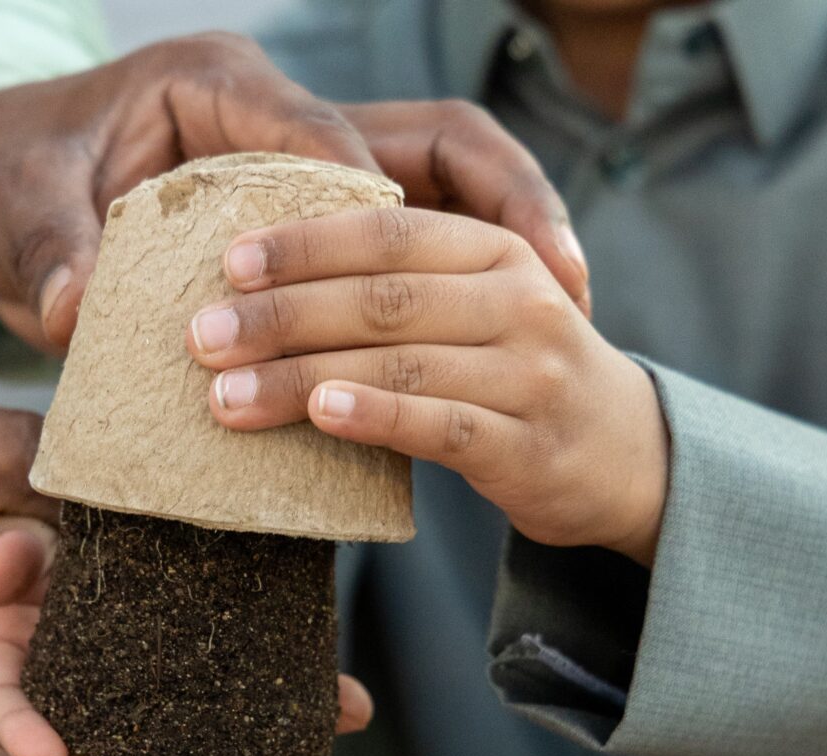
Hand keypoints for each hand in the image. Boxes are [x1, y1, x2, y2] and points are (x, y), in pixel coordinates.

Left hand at [0, 33, 588, 354]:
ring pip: (434, 191)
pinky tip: (508, 328)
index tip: (426, 281)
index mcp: (215, 80)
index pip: (326, 135)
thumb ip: (47, 249)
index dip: (381, 216)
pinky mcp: (303, 218)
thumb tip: (72, 311)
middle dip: (502, 209)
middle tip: (559, 284)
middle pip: (425, 144)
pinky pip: (407, 243)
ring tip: (567, 307)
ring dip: (494, 250)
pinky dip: (457, 284)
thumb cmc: (0, 171)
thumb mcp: (11, 202)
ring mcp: (300, 163)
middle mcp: (274, 113)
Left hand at [186, 209, 668, 565]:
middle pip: (383, 296)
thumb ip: (398, 289)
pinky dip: (377, 417)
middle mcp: (519, 300)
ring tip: (226, 395)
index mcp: (496, 250)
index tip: (229, 262)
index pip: (389, 231)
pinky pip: (443, 426)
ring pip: (402, 363)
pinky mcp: (529, 446)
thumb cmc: (515, 374)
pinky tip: (320, 415)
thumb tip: (262, 292)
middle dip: (283, 313)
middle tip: (202, 334)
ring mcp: (529, 373)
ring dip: (303, 375)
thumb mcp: (475, 307)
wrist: (624, 454)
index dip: (305, 242)